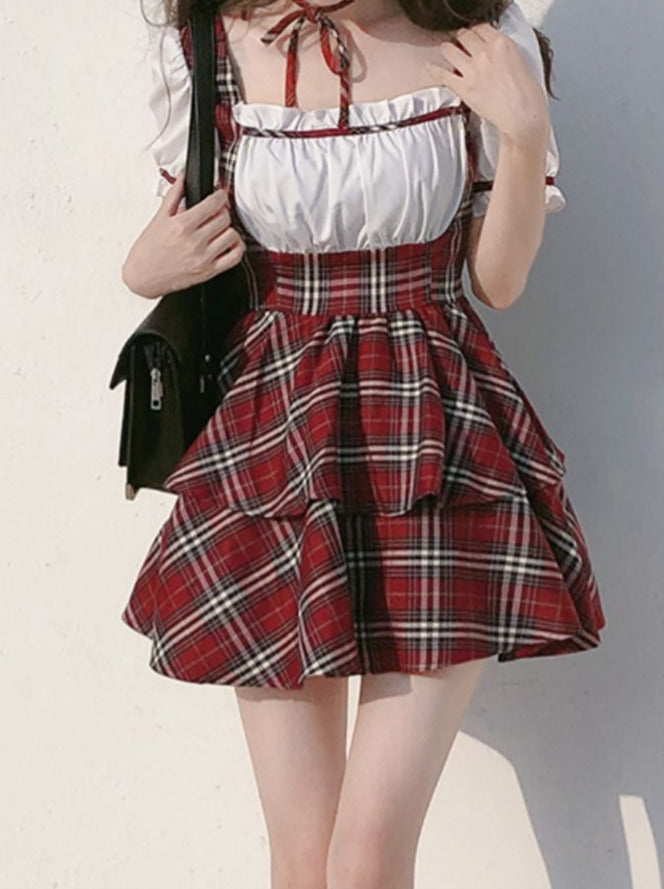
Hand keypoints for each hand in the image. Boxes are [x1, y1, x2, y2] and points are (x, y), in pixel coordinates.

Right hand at [121, 172, 245, 298]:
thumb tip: (182, 177)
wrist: (143, 276)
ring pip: (232, 235)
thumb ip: (174, 195)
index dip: (220, 196)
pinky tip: (229, 243)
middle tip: (217, 212)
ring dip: (228, 228)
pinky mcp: (208, 272)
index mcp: (182, 225)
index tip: (220, 195)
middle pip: (224, 218)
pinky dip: (237, 247)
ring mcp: (203, 258)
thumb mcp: (159, 218)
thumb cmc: (148, 249)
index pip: (213, 203)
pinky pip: (234, 257)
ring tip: (220, 228)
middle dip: (222, 211)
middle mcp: (194, 241)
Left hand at [426, 24, 549, 144]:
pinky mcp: (463, 88)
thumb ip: (504, 52)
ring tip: (447, 51)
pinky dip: (434, 70)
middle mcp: (486, 53)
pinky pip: (442, 74)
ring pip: (450, 49)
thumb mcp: (521, 61)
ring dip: (448, 49)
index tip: (473, 36)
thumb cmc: (527, 96)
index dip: (475, 32)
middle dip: (461, 38)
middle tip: (460, 42)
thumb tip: (495, 52)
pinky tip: (430, 67)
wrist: (522, 118)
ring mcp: (473, 70)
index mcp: (503, 44)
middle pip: (464, 35)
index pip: (481, 28)